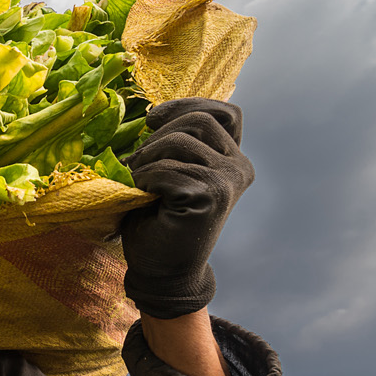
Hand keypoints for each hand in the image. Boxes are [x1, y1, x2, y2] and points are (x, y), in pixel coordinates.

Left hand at [121, 98, 253, 318]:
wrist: (162, 270)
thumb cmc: (159, 220)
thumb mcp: (171, 172)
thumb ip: (177, 145)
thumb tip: (153, 112)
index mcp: (232, 159)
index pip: (224, 112)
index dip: (187, 105)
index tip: (152, 118)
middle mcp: (238, 167)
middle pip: (199, 119)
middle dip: (158, 134)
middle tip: (137, 162)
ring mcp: (227, 182)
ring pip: (180, 140)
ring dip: (147, 158)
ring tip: (137, 182)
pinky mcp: (209, 196)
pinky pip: (166, 169)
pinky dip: (144, 179)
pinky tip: (141, 196)